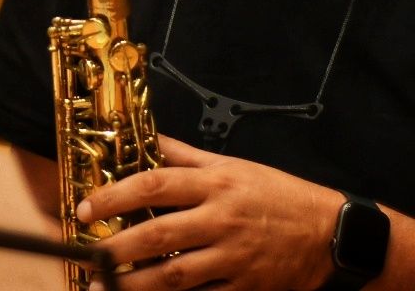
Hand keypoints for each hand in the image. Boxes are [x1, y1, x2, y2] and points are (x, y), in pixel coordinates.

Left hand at [77, 134, 340, 290]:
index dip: (115, 196)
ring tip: (101, 286)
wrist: (330, 235)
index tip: (85, 208)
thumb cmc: (277, 195)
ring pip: (174, 275)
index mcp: (216, 184)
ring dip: (134, 283)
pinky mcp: (243, 289)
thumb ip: (183, 156)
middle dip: (115, 247)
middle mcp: (222, 220)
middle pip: (159, 234)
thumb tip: (144, 138)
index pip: (155, 184)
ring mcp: (233, 259)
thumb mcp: (232, 165)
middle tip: (84, 254)